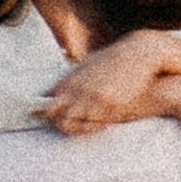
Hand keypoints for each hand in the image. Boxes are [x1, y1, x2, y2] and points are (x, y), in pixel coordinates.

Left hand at [33, 30, 180, 131]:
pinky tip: (100, 122)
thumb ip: (64, 82)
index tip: (52, 120)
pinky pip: (101, 123)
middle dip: (64, 126)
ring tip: (85, 126)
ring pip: (81, 125)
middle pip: (63, 120)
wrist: (136, 54)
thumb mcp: (83, 66)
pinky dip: (98, 125)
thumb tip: (43, 94)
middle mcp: (81, 91)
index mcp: (71, 81)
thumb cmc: (108, 60)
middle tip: (69, 128)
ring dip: (82, 128)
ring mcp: (97, 98)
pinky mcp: (114, 104)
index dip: (49, 117)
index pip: (49, 108)